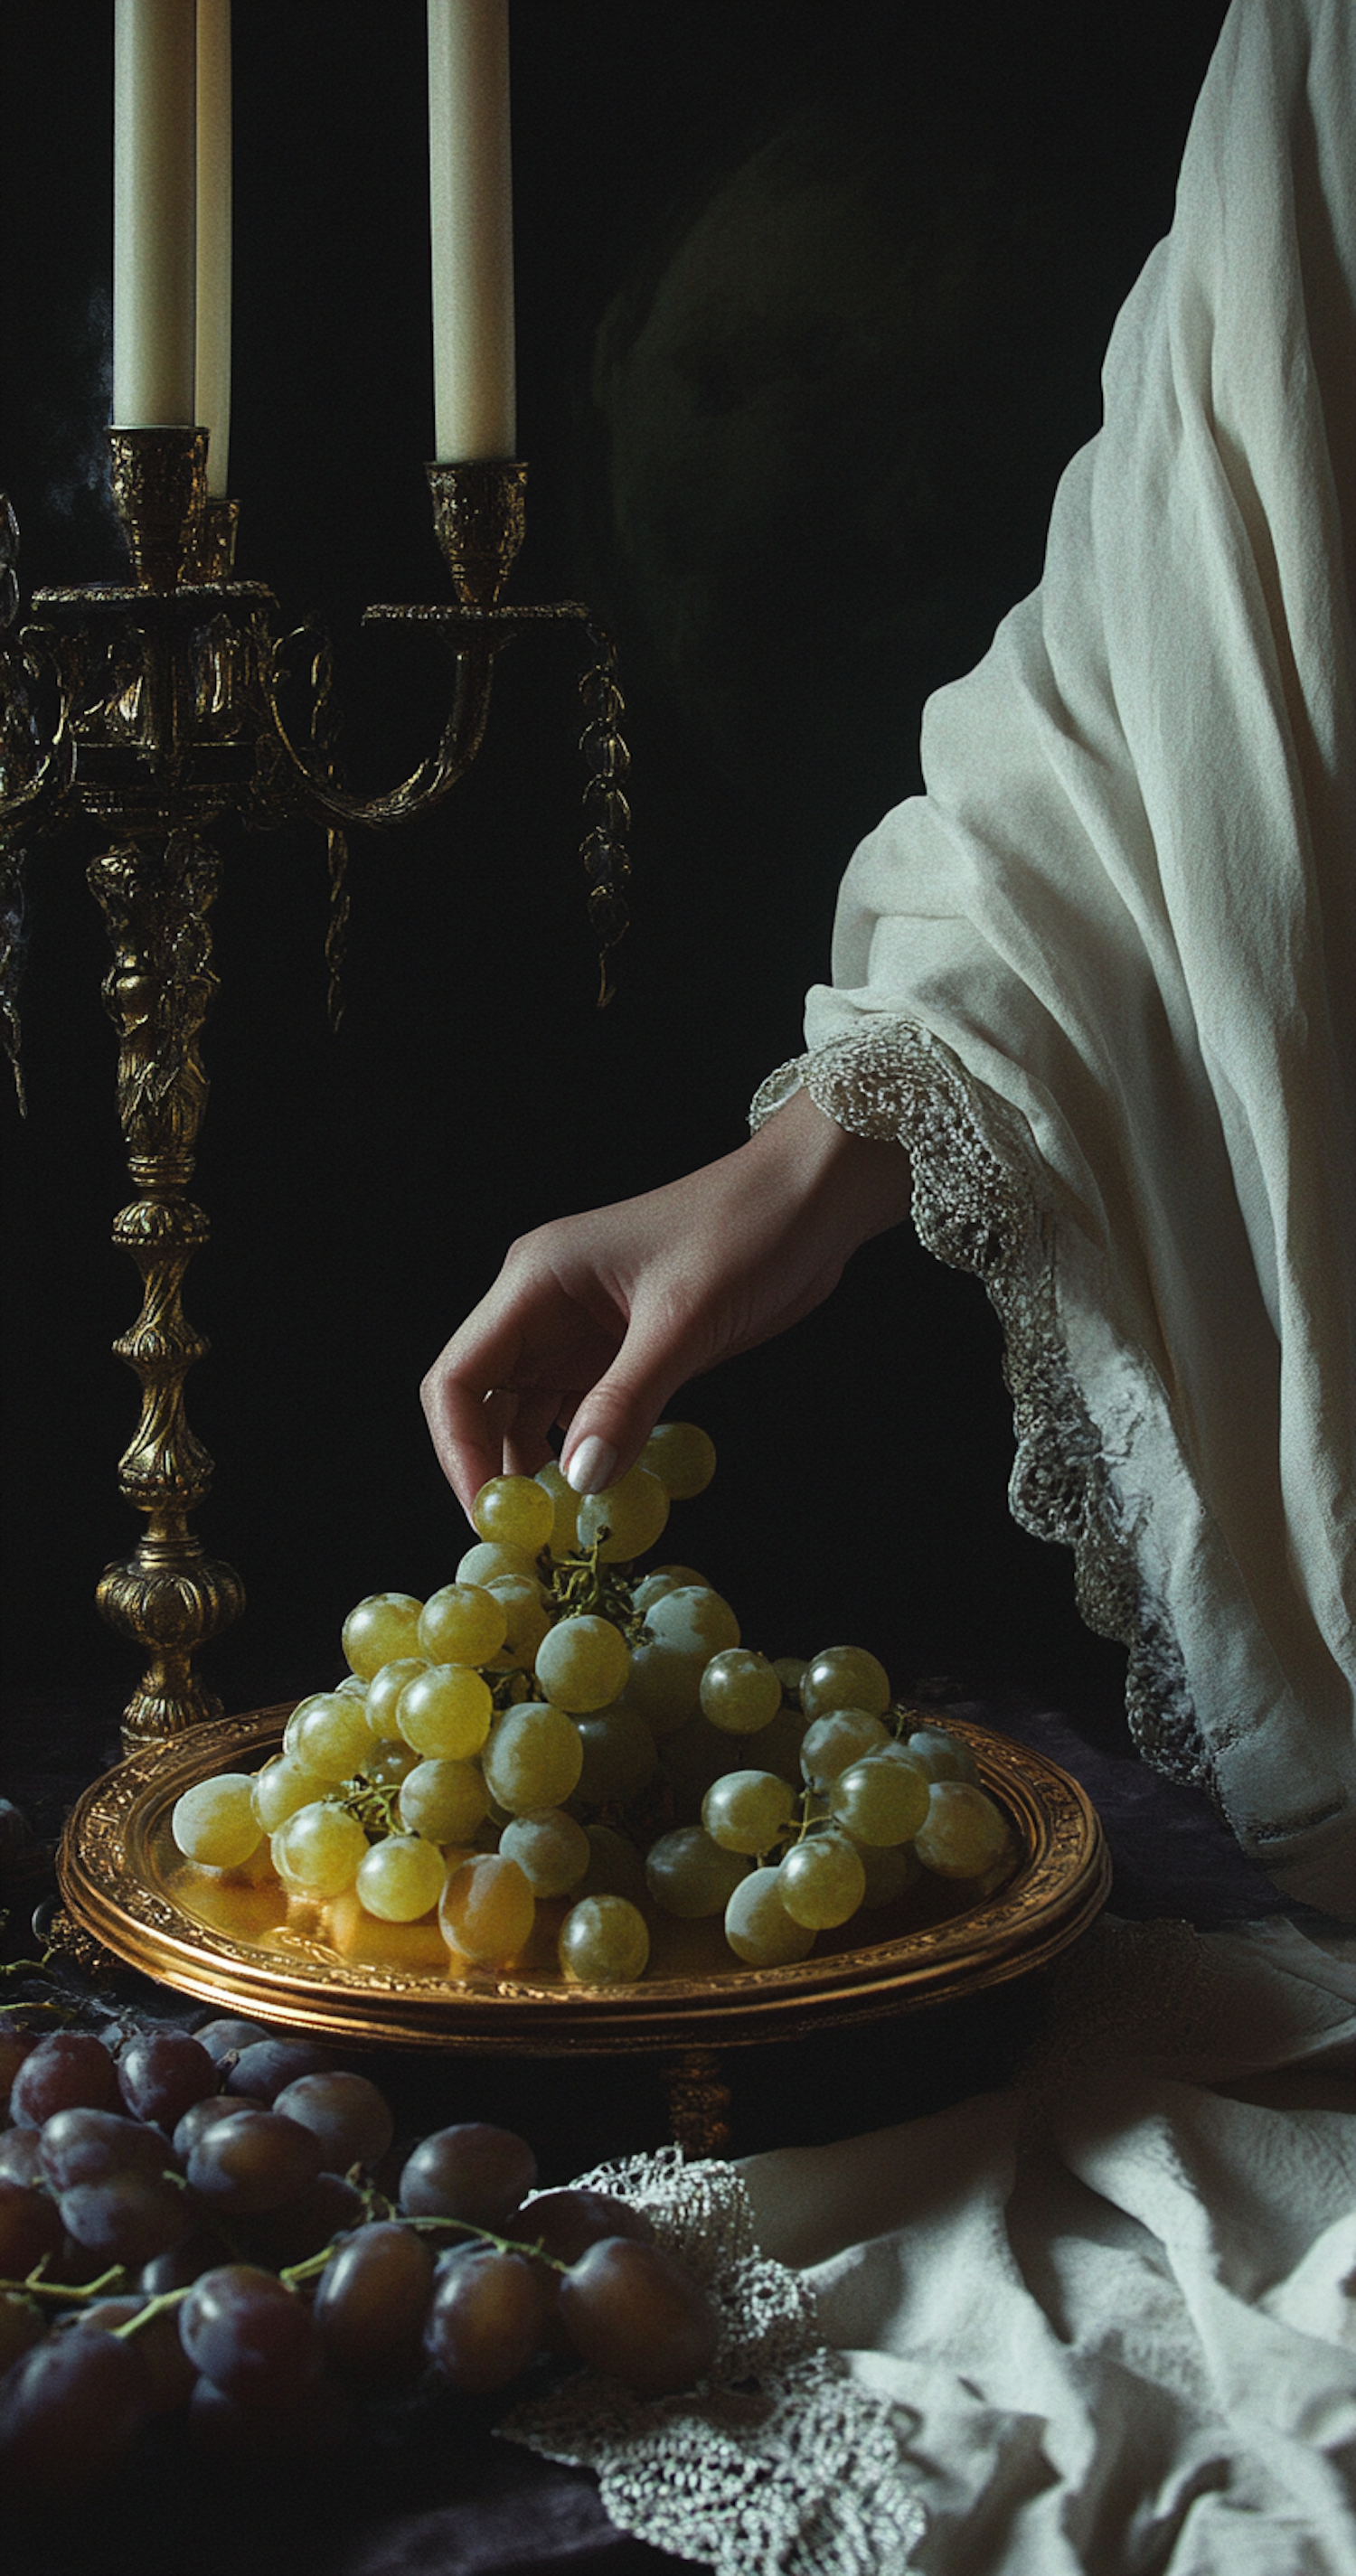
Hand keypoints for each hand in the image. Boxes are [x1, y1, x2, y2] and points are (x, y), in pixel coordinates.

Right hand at [421, 1086, 910, 1516]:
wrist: (809, 1201)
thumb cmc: (743, 1234)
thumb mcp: (683, 1323)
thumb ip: (625, 1403)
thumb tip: (576, 1483)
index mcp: (534, 1280)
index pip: (458, 1378)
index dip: (458, 1451)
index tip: (490, 1514)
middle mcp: (543, 1305)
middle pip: (484, 1402)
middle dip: (494, 1470)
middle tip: (526, 1540)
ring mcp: (579, 1328)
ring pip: (529, 1414)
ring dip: (540, 1471)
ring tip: (561, 1531)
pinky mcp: (621, 1349)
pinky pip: (580, 1413)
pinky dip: (583, 1455)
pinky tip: (600, 1495)